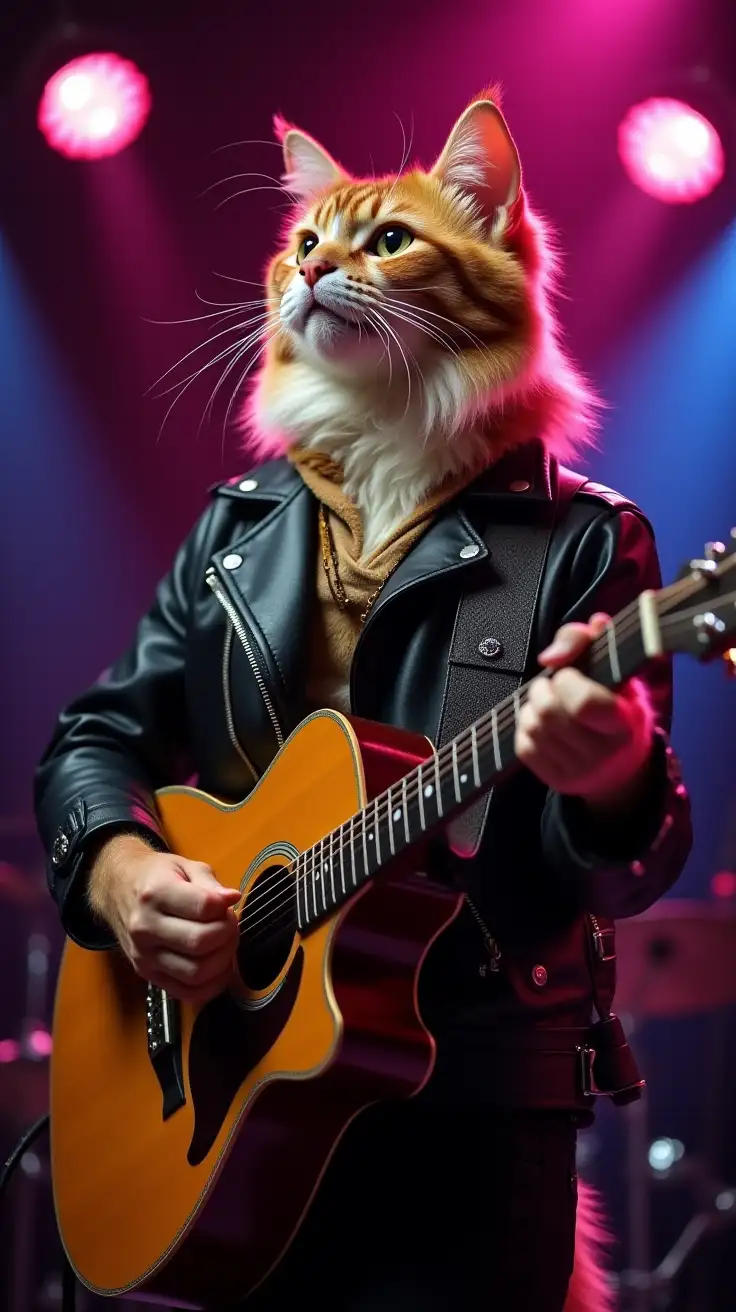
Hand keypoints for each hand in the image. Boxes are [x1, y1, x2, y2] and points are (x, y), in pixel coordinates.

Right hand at [89, 835, 239, 1004]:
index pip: (203, 907)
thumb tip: (232, 899)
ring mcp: (144, 955)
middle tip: (228, 924)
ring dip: (222, 961)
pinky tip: (217, 967)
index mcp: (156, 893)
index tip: (227, 903)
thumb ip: (210, 883)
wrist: (116, 889)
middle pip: (200, 942)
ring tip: (222, 944)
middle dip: (227, 934)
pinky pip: (187, 993)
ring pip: (196, 972)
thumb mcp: (184, 866)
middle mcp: (145, 927)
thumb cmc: (154, 876)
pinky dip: (211, 985)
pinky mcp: (147, 974)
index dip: (225, 907)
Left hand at [515, 613, 654, 813]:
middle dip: (542, 688)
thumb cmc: (620, 709)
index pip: (584, 703)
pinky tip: (541, 722)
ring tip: (547, 701)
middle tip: (552, 684)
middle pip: (548, 712)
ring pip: (532, 727)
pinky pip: (523, 746)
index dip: (568, 680)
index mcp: (624, 723)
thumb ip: (591, 642)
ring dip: (532, 705)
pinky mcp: (556, 781)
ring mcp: (578, 771)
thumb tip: (553, 653)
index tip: (570, 673)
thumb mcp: (619, 673)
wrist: (622, 769)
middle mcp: (602, 753)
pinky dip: (525, 727)